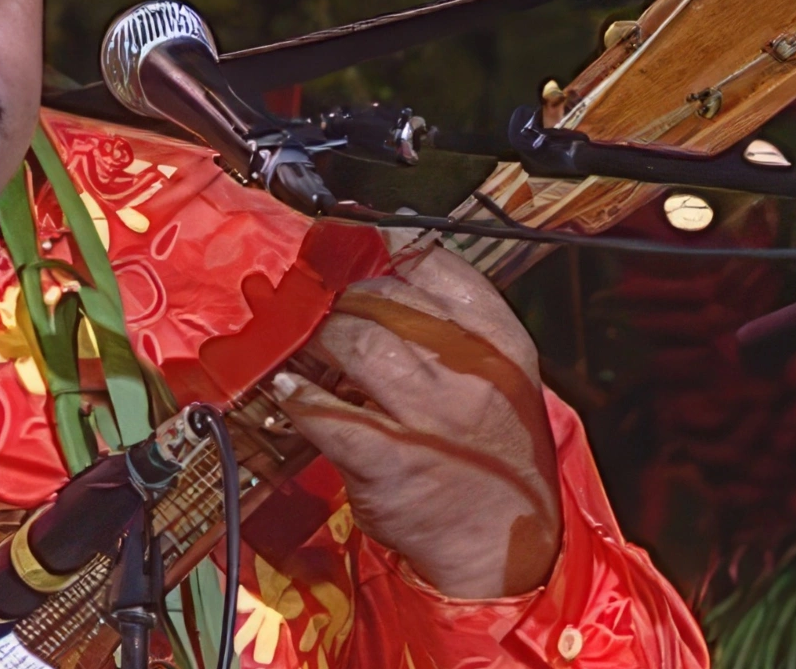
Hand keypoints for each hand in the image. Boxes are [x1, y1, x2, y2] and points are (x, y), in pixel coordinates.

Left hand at [274, 235, 561, 598]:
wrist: (507, 543)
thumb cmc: (493, 453)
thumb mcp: (502, 380)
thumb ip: (457, 327)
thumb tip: (385, 272)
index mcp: (503, 344)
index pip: (439, 267)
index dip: (389, 251)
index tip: (361, 253)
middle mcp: (470, 372)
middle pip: (385, 299)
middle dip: (345, 303)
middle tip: (329, 316)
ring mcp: (430, 416)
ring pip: (356, 343)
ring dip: (320, 340)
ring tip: (310, 349)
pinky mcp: (389, 459)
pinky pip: (325, 410)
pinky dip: (297, 396)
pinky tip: (289, 391)